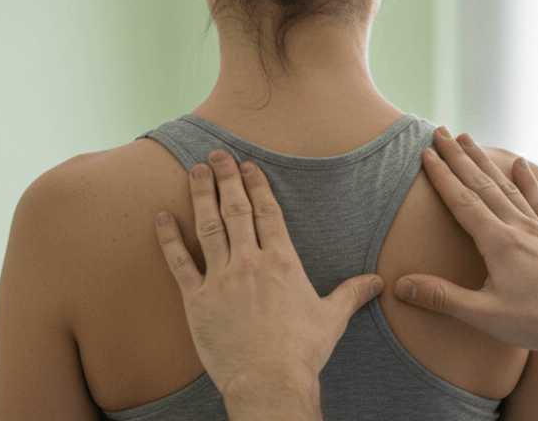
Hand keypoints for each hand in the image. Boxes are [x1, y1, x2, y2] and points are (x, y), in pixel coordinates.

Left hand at [155, 150, 384, 398]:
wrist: (269, 381)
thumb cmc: (301, 351)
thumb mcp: (331, 318)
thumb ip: (351, 293)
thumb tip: (376, 283)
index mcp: (281, 260)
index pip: (266, 212)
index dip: (256, 185)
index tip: (248, 166)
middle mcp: (250, 261)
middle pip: (235, 209)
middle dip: (226, 178)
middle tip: (217, 155)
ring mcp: (220, 278)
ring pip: (208, 226)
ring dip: (200, 195)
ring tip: (194, 171)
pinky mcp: (196, 300)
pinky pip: (179, 262)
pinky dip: (169, 238)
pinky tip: (161, 217)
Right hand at [394, 128, 537, 358]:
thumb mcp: (485, 316)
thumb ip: (442, 297)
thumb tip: (400, 285)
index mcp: (498, 242)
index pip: (462, 200)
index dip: (441, 175)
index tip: (425, 152)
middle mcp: (518, 227)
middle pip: (481, 184)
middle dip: (457, 156)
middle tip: (439, 131)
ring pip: (506, 186)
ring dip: (484, 161)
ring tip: (468, 139)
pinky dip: (527, 180)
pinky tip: (521, 164)